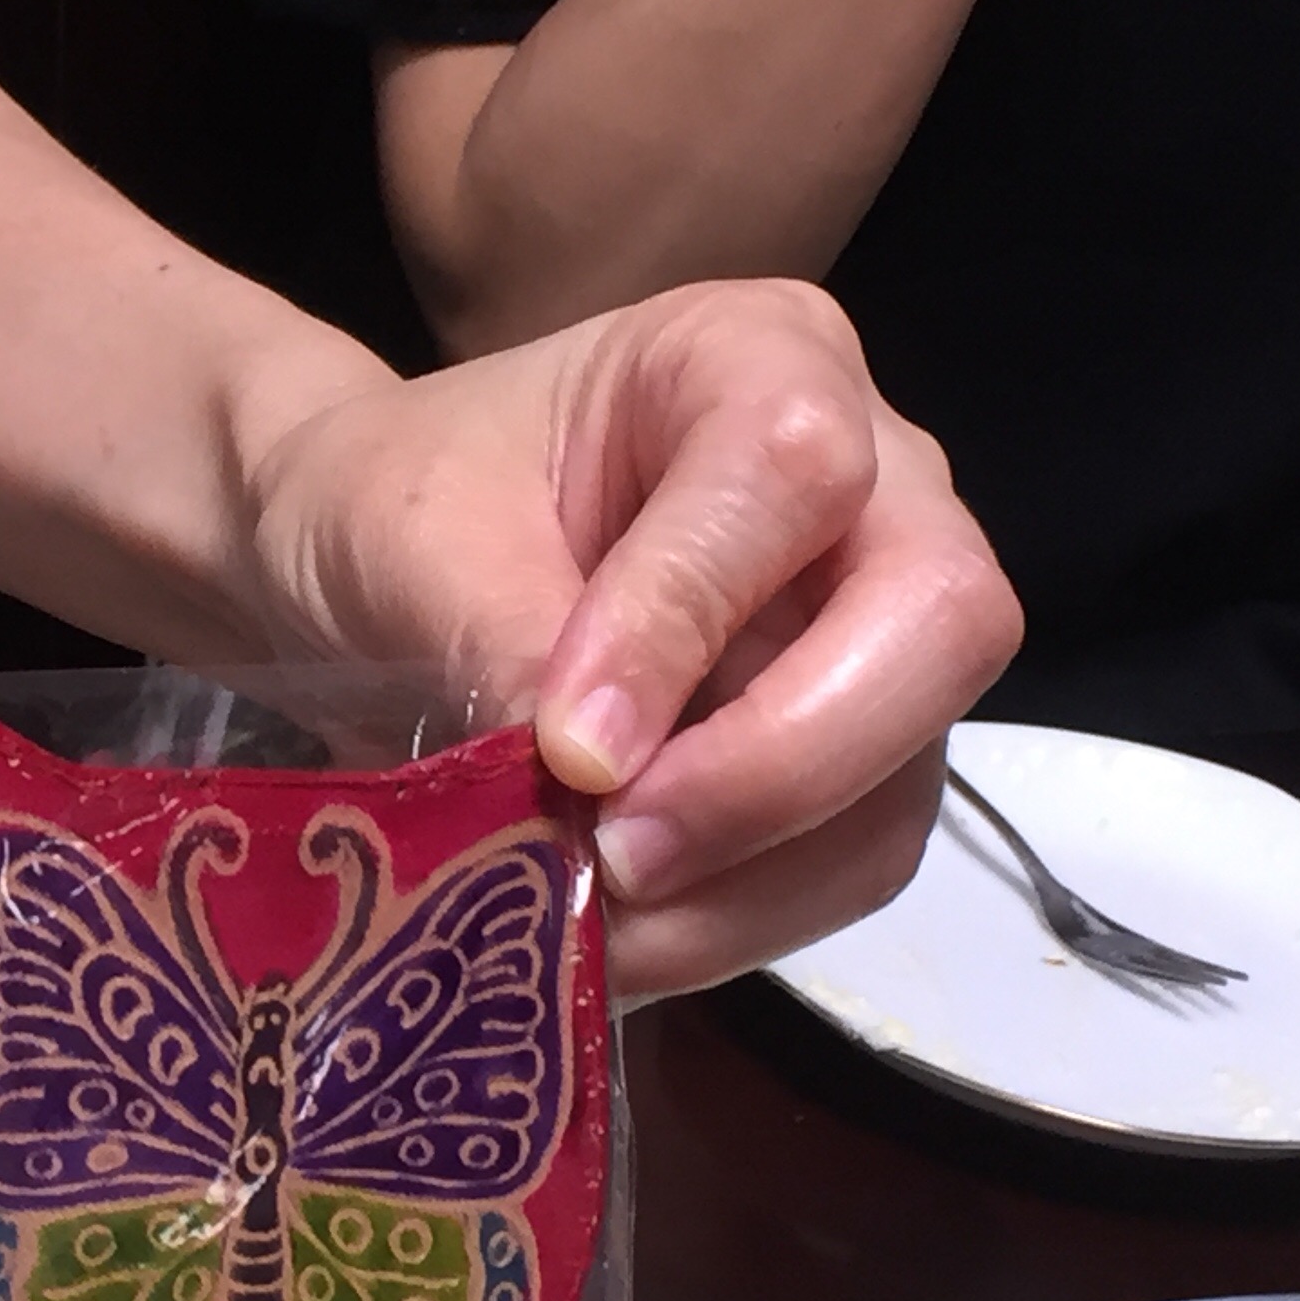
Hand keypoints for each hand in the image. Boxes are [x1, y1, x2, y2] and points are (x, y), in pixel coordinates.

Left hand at [244, 277, 1021, 996]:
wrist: (362, 577)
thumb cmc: (387, 508)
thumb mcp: (406, 539)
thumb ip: (499, 637)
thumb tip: (582, 785)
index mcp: (752, 358)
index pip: (792, 471)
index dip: (688, 623)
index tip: (566, 745)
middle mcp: (865, 485)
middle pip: (938, 624)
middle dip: (775, 770)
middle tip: (612, 855)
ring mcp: (871, 632)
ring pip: (902, 778)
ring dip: (743, 885)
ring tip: (579, 923)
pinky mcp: (848, 760)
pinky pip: (848, 864)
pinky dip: (733, 926)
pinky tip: (608, 942)